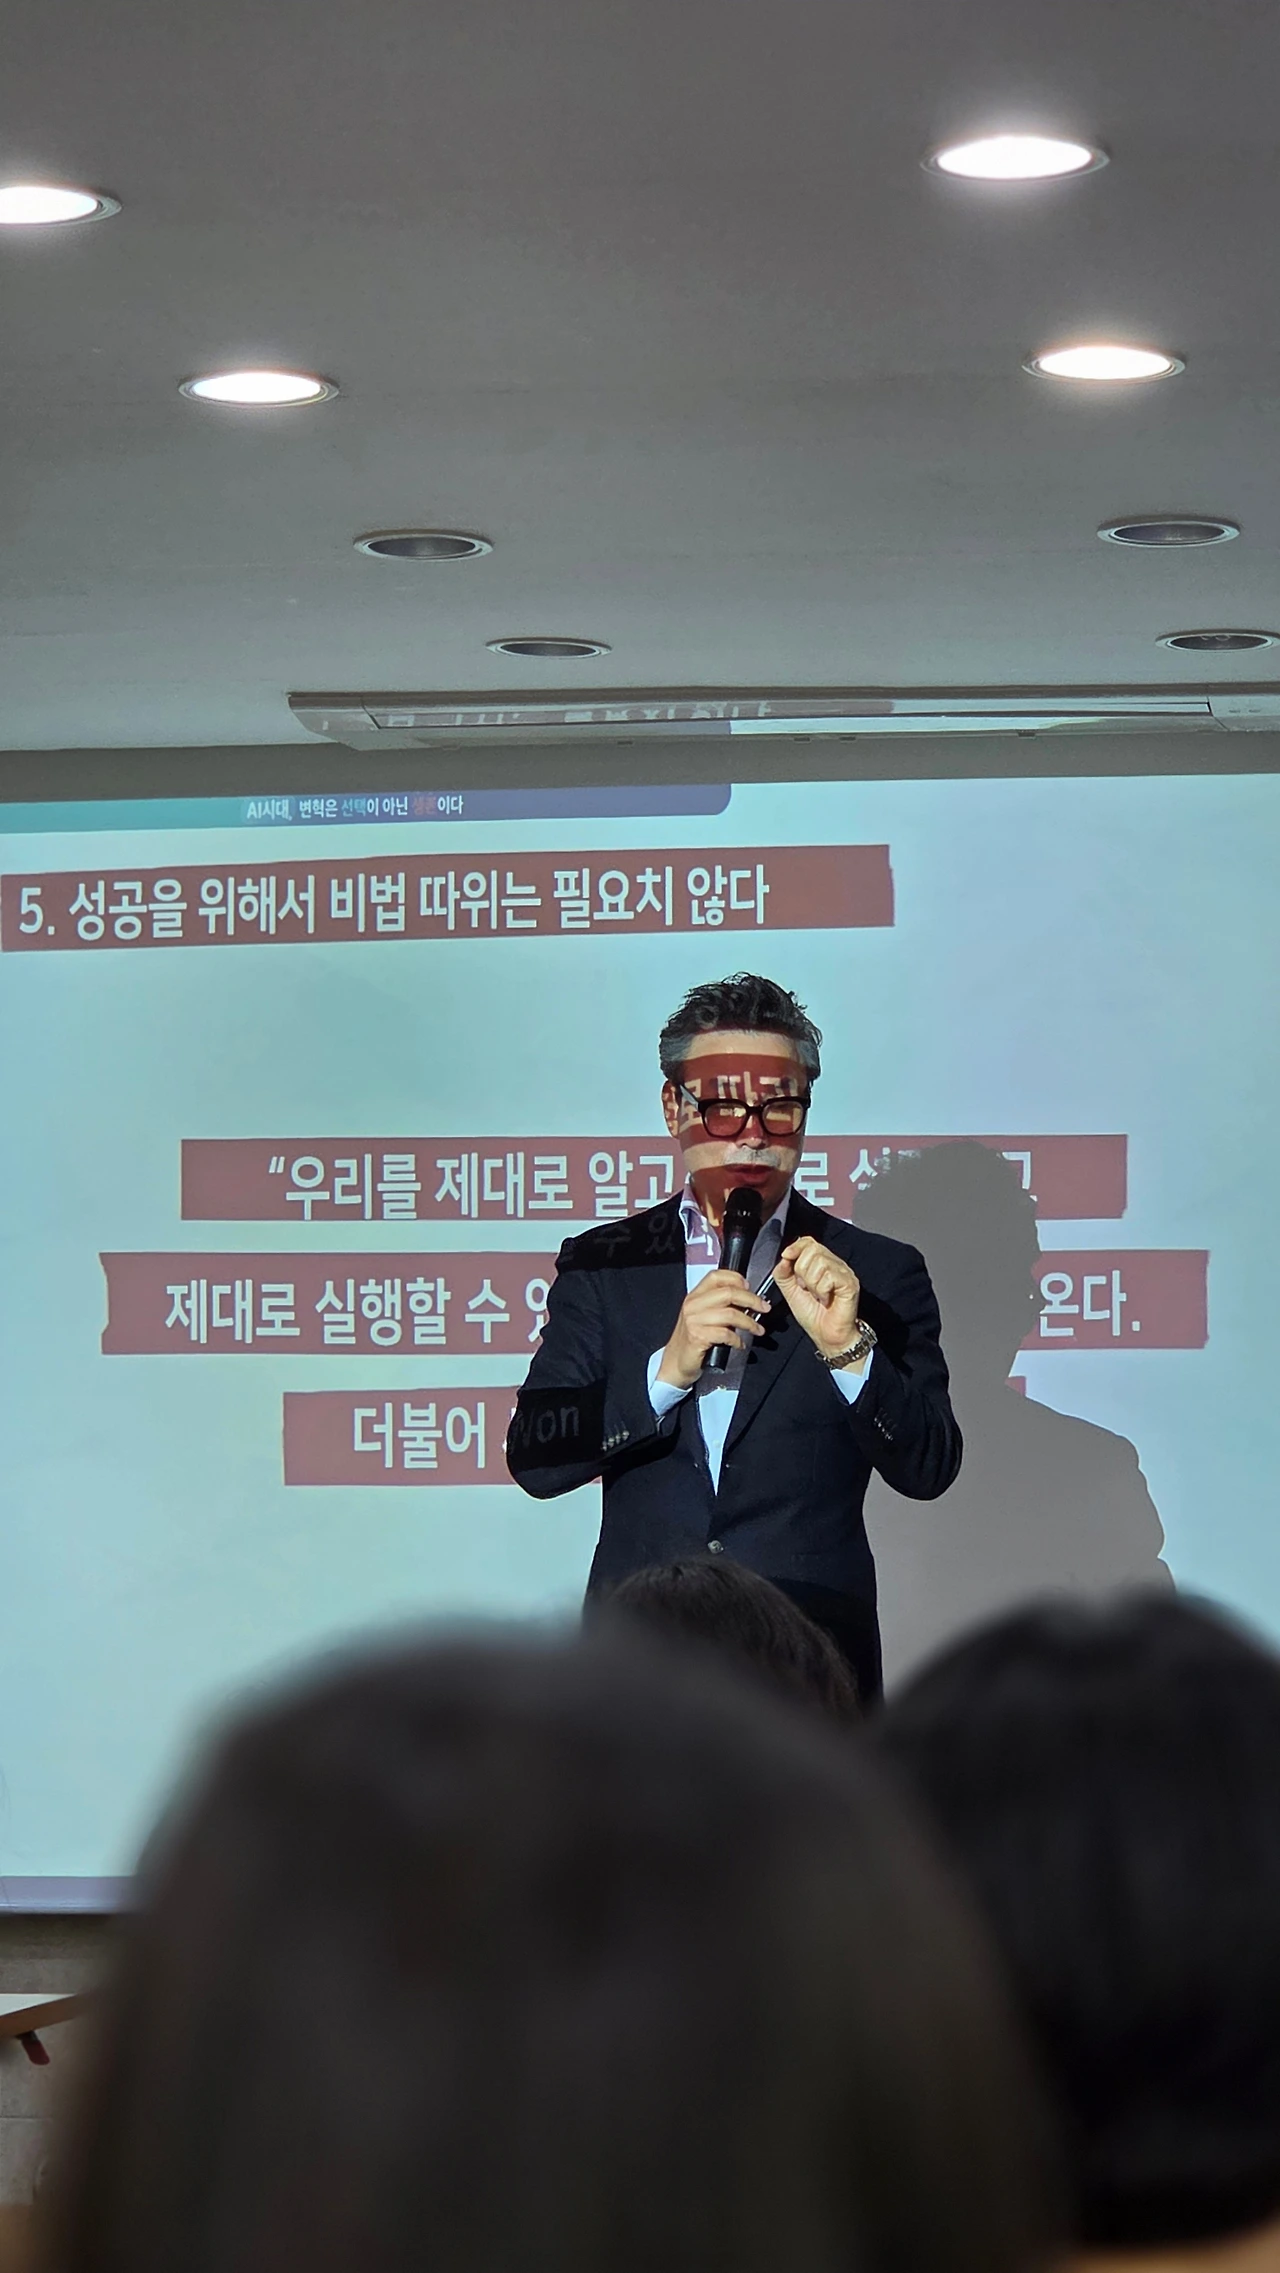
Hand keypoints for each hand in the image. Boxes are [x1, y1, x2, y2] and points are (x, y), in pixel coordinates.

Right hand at [657, 1270, 769, 1389]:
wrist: (675, 1362)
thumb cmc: (692, 1339)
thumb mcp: (702, 1316)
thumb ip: (719, 1304)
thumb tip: (745, 1297)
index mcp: (694, 1296)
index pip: (716, 1276)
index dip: (736, 1278)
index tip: (750, 1288)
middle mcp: (693, 1305)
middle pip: (728, 1292)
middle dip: (752, 1300)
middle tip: (764, 1308)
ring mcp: (694, 1321)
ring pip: (730, 1314)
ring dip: (749, 1323)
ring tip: (757, 1330)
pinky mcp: (698, 1337)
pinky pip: (725, 1334)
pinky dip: (737, 1340)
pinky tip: (740, 1344)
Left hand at [774, 1236, 862, 1361]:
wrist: (826, 1336)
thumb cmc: (813, 1314)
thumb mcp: (790, 1291)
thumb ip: (783, 1273)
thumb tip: (784, 1257)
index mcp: (821, 1263)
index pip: (809, 1241)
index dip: (796, 1247)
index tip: (786, 1257)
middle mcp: (835, 1264)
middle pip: (812, 1250)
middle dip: (801, 1270)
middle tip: (806, 1288)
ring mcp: (844, 1273)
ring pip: (820, 1263)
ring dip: (812, 1283)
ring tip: (817, 1296)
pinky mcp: (850, 1283)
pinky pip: (829, 1277)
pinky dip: (822, 1291)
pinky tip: (825, 1300)